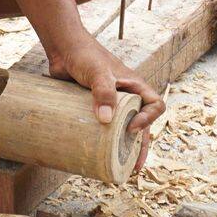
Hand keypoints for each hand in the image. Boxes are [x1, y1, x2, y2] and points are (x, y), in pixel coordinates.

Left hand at [46, 37, 163, 173]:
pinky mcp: (93, 107)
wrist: (62, 49)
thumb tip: (106, 121)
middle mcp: (126, 96)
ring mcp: (109, 103)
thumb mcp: (98, 72)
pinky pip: (103, 127)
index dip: (148, 120)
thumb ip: (103, 93)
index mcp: (134, 86)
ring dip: (122, 147)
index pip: (155, 105)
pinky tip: (97, 155)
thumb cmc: (85, 54)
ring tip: (118, 167)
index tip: (132, 129)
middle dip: (140, 146)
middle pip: (141, 124)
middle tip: (134, 167)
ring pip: (122, 128)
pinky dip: (103, 141)